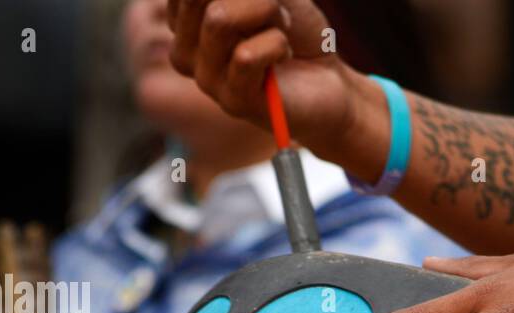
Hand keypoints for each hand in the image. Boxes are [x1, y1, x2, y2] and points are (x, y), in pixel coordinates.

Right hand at [166, 0, 378, 162]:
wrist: (330, 82)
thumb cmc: (297, 31)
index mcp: (183, 21)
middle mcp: (184, 51)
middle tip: (274, 7)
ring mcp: (206, 80)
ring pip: (218, 19)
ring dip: (267, 10)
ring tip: (282, 29)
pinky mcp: (233, 102)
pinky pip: (245, 55)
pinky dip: (277, 44)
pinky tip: (285, 55)